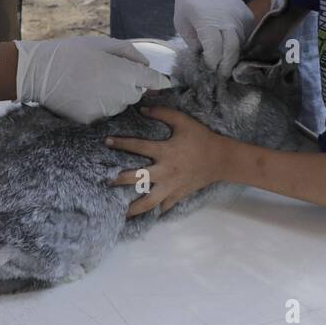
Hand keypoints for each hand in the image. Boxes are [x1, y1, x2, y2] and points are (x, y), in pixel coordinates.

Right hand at [14, 36, 169, 123]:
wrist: (40, 72)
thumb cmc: (72, 52)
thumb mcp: (103, 44)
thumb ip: (130, 54)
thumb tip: (145, 65)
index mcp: (125, 74)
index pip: (154, 82)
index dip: (160, 82)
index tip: (163, 83)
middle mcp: (119, 95)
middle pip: (136, 94)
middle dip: (130, 85)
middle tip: (109, 73)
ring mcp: (105, 110)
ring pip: (120, 105)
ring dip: (114, 96)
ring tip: (93, 82)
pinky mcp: (91, 120)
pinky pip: (103, 113)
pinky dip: (98, 105)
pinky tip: (83, 93)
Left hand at [106, 105, 226, 215]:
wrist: (220, 159)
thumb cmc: (200, 138)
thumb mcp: (183, 121)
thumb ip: (162, 113)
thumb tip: (142, 108)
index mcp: (165, 151)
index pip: (137, 147)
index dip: (120, 143)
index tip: (106, 142)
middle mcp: (165, 171)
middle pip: (137, 178)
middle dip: (118, 179)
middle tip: (104, 180)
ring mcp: (171, 186)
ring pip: (148, 202)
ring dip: (132, 208)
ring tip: (118, 212)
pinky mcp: (177, 195)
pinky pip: (163, 206)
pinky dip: (153, 211)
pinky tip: (142, 215)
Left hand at [171, 0, 253, 79]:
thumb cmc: (188, 3)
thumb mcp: (182, 25)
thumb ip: (194, 43)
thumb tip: (205, 59)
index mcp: (207, 23)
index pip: (215, 51)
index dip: (213, 64)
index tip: (209, 70)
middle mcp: (227, 21)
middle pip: (233, 51)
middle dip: (227, 66)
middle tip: (222, 76)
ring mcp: (240, 18)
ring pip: (242, 45)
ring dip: (235, 57)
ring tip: (228, 65)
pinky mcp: (248, 15)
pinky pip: (248, 35)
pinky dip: (242, 45)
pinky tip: (235, 50)